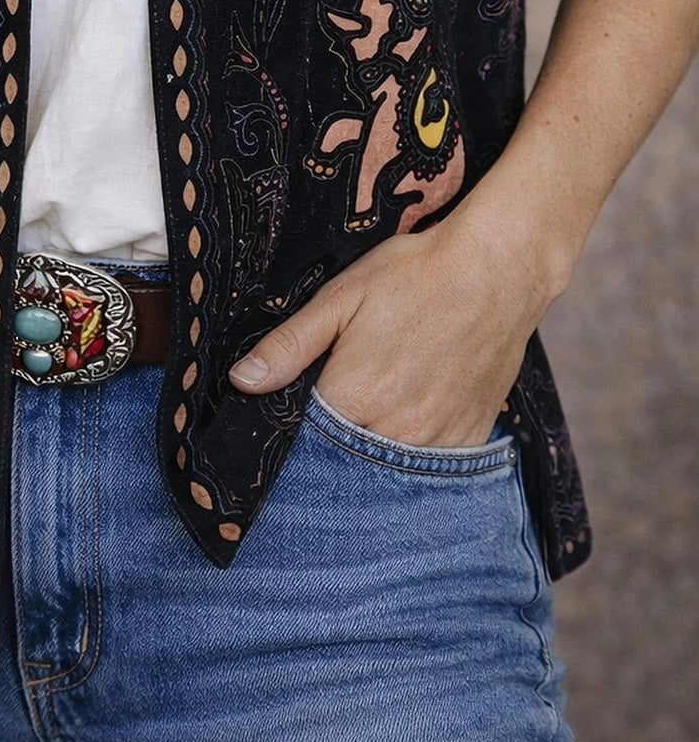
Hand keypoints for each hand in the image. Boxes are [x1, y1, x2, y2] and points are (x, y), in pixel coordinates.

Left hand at [228, 206, 553, 449]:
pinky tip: (412, 418)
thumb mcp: (341, 298)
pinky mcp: (470, 438)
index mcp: (353, 400)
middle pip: (347, 463)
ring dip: (376, 453)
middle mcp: (395, 433)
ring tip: (379, 411)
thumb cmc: (415, 275)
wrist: (497, 270)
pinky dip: (417, 453)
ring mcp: (437, 442)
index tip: (300, 412)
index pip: (305, 444)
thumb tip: (242, 381)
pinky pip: (434, 468)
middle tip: (345, 403)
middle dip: (334, 448)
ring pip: (391, 471)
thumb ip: (289, 346)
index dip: (297, 432)